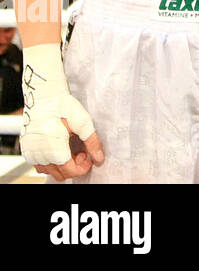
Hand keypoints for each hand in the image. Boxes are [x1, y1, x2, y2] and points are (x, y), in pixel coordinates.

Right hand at [20, 43, 104, 180]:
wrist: (44, 96)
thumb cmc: (63, 106)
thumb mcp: (83, 121)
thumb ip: (92, 142)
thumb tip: (99, 158)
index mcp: (53, 149)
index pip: (69, 170)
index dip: (83, 167)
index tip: (88, 156)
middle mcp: (39, 155)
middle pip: (59, 174)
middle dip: (74, 166)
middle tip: (81, 151)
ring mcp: (30, 153)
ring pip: (49, 171)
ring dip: (62, 165)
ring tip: (70, 149)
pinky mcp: (27, 150)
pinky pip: (40, 165)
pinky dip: (51, 162)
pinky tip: (59, 149)